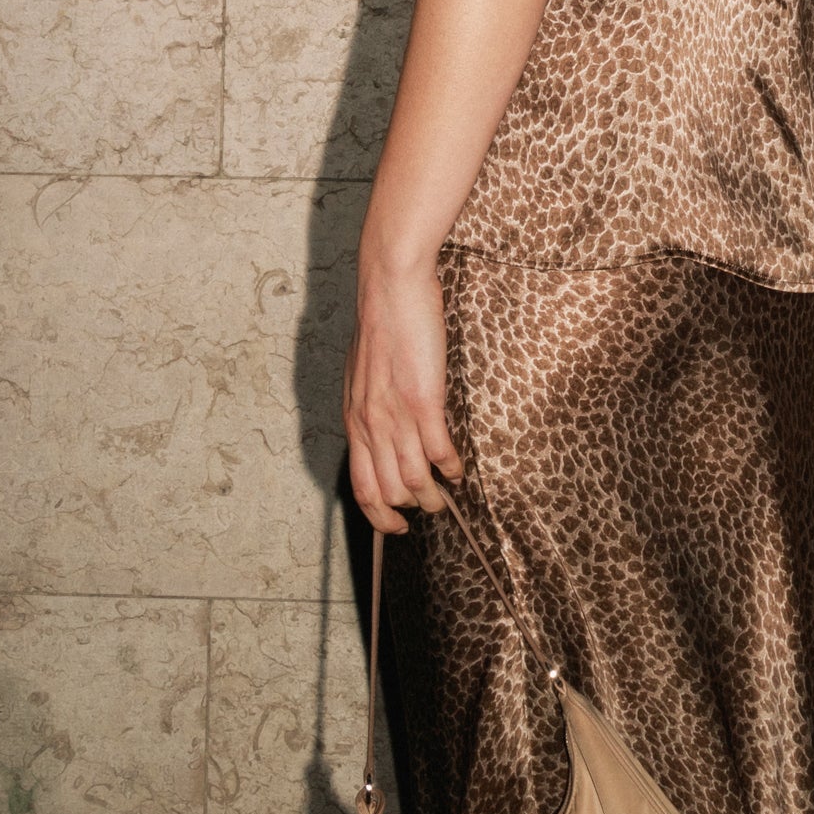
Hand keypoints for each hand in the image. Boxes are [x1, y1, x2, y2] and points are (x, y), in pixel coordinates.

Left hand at [344, 252, 463, 536]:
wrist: (389, 286)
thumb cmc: (380, 324)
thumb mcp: (362, 374)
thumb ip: (369, 407)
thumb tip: (379, 431)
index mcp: (354, 419)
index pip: (361, 486)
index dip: (378, 515)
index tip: (395, 527)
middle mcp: (370, 424)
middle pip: (388, 493)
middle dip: (411, 511)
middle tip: (431, 509)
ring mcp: (396, 415)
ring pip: (413, 481)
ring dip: (433, 496)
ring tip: (447, 495)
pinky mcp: (424, 401)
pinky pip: (439, 452)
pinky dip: (451, 468)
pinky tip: (459, 468)